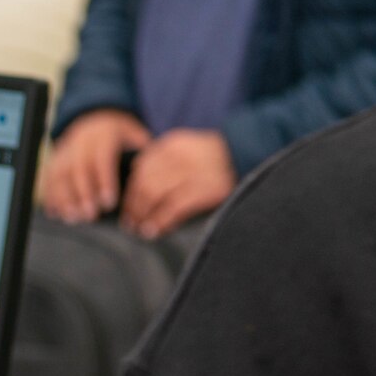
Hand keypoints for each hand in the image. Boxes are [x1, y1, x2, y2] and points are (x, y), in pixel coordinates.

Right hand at [43, 109, 150, 222]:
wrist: (96, 117)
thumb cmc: (121, 135)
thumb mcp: (135, 136)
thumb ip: (140, 155)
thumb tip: (148, 178)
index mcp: (104, 135)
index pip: (102, 159)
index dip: (105, 182)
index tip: (109, 204)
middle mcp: (80, 140)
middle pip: (78, 169)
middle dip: (83, 194)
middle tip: (90, 215)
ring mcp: (64, 149)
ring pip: (59, 174)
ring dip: (64, 198)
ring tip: (72, 218)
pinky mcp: (54, 158)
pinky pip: (48, 178)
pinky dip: (50, 196)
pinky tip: (55, 213)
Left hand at [120, 128, 235, 239]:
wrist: (248, 153)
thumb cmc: (210, 161)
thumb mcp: (184, 153)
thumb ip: (160, 166)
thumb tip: (134, 195)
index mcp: (170, 144)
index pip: (141, 169)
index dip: (130, 193)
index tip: (127, 210)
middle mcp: (180, 155)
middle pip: (145, 183)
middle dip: (134, 207)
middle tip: (131, 225)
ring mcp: (195, 170)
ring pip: (155, 194)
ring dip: (144, 215)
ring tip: (142, 230)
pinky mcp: (209, 187)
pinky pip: (174, 206)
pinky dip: (161, 221)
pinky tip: (155, 230)